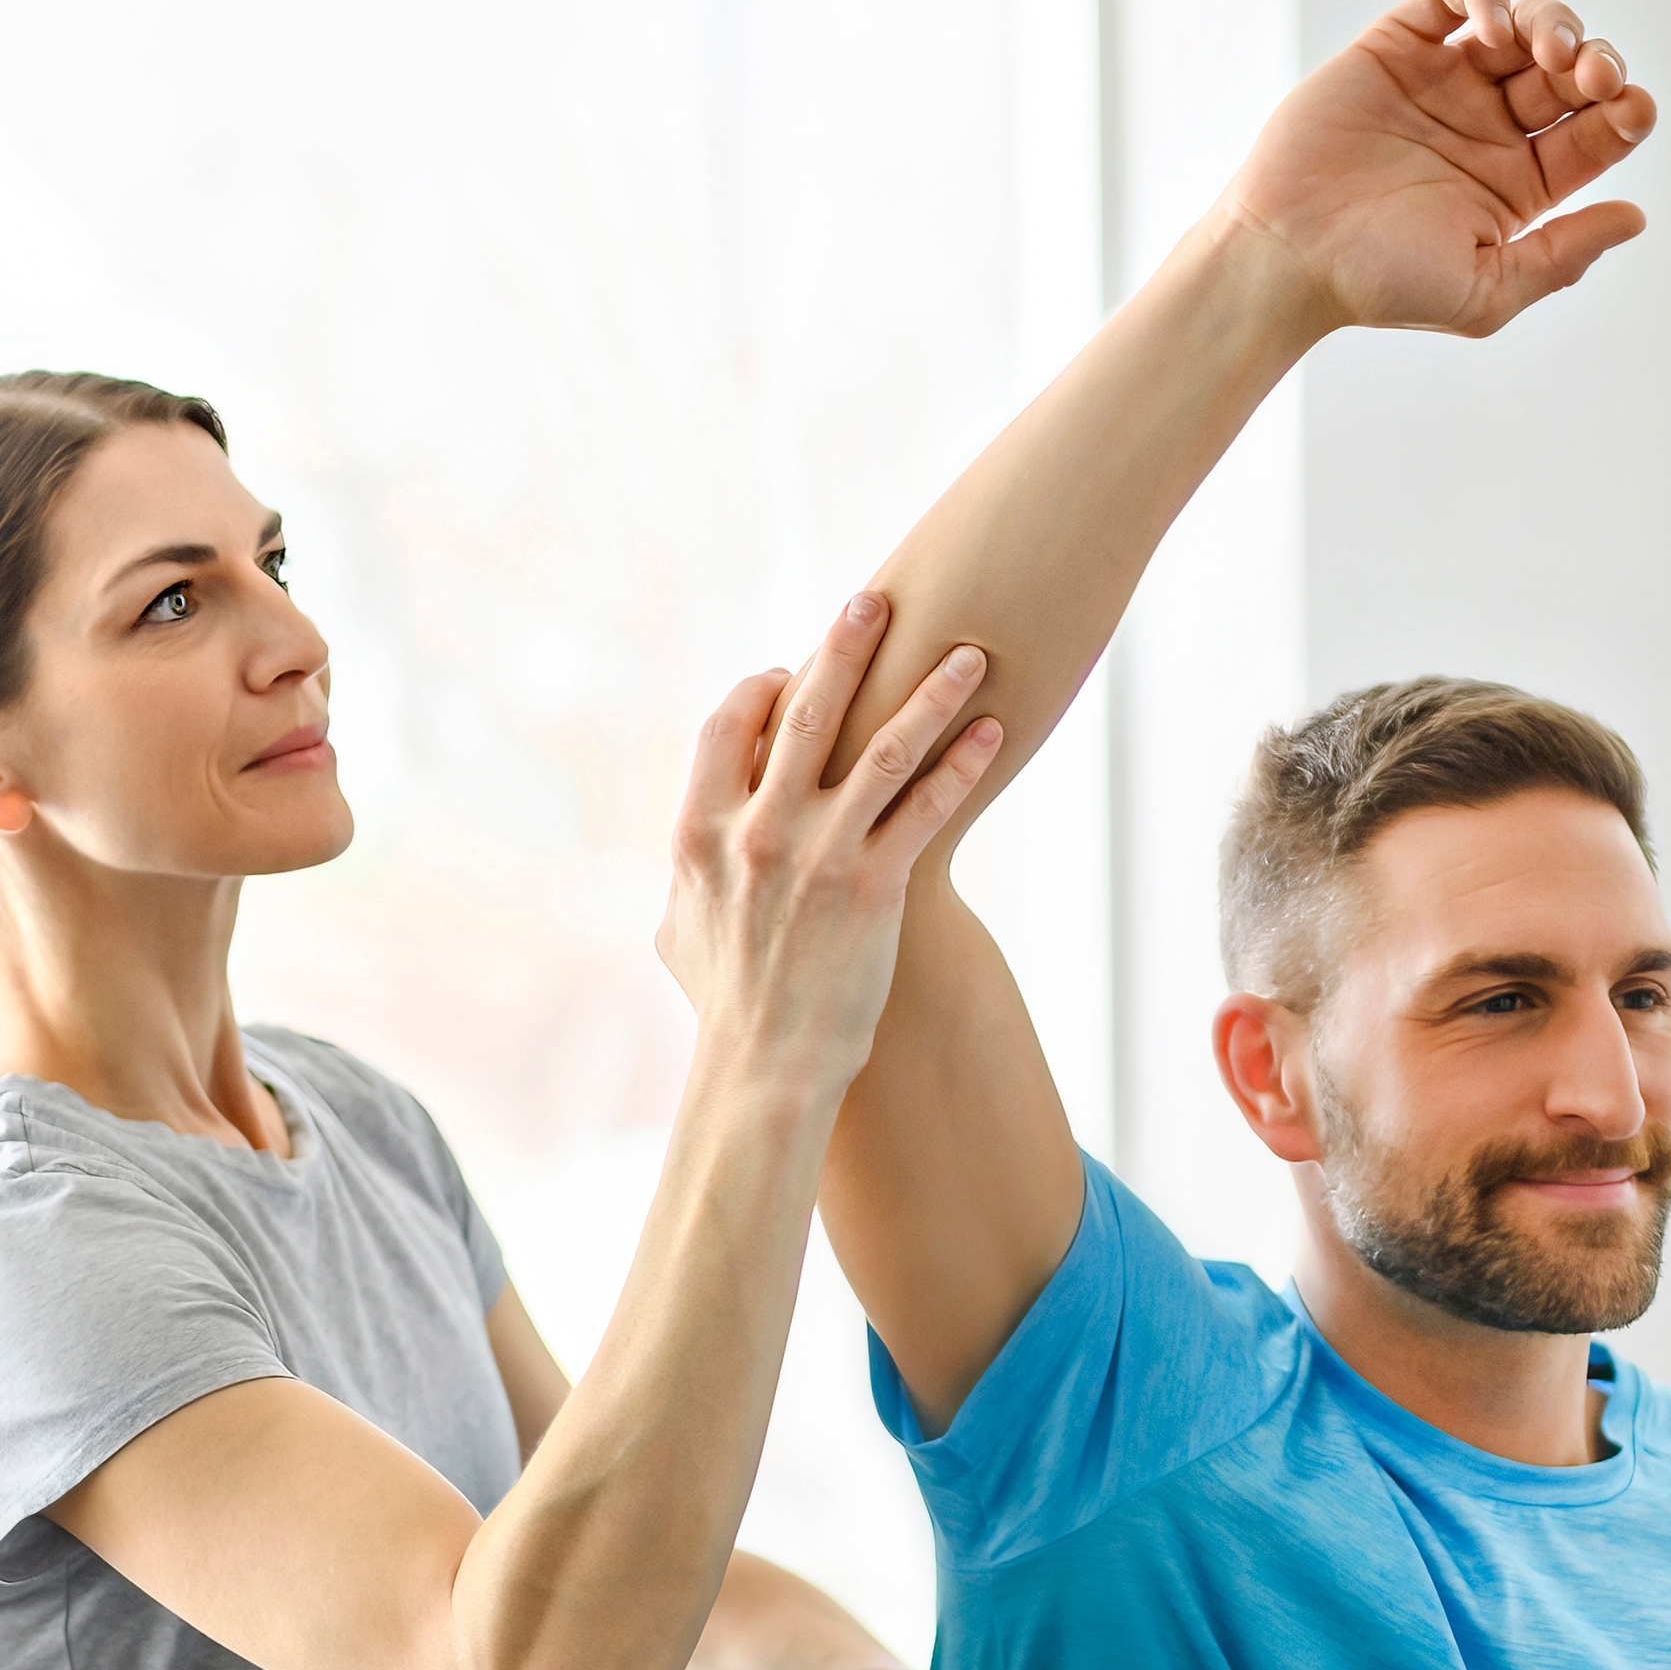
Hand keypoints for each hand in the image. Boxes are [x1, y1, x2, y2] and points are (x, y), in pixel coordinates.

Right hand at [655, 593, 999, 1079]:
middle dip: (845, 649)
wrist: (767, 1067)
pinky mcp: (875, 888)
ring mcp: (819, 855)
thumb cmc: (725, 1004)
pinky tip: (992, 731)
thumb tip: (682, 855)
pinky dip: (962, 763)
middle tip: (877, 602)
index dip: (761, 690)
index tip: (787, 671)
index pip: (728, 725)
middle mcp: (758, 829)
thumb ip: (684, 873)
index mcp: (700, 829)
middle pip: (807, 712)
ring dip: (930, 692)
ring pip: (883, 748)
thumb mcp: (678, 929)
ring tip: (968, 654)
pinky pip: (927, 808)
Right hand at [1217, 0, 1657, 340]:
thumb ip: (1562, 257)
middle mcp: (1488, 128)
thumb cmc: (1377, 286)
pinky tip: (1492, 28)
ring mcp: (1443, 82)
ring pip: (1523, 24)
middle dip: (1596, 62)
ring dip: (1552, 22)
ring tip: (1546, 50)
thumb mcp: (1487, 292)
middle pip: (1569, 71)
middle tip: (1593, 75)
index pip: (1595, 133)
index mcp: (1519, 184)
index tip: (1632, 109)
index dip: (1625, 111)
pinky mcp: (1396, 46)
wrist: (1287, 255)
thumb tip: (1636, 218)